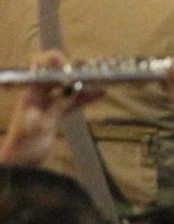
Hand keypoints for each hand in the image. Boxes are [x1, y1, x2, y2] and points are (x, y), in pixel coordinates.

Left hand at [0, 50, 101, 167]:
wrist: (20, 162)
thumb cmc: (24, 143)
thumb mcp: (42, 123)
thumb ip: (57, 105)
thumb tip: (71, 87)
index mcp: (31, 93)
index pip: (39, 67)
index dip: (53, 61)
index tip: (69, 64)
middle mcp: (39, 94)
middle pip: (58, 75)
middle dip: (75, 71)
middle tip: (93, 72)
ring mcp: (48, 104)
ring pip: (69, 88)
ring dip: (85, 84)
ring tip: (103, 80)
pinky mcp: (56, 114)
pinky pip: (73, 102)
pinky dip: (86, 98)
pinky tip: (100, 93)